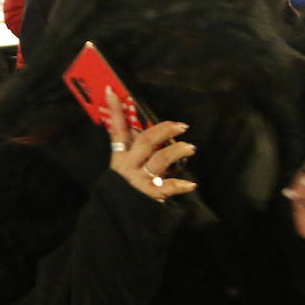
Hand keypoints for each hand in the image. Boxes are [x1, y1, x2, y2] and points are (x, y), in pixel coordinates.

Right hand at [102, 87, 196, 202]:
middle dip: (164, 130)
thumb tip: (136, 122)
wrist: (117, 213)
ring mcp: (139, 179)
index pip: (117, 129)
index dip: (115, 110)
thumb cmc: (126, 183)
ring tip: (190, 148)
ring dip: (177, 152)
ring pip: (159, 160)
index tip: (113, 90)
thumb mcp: (122, 163)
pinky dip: (180, 185)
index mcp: (120, 155)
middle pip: (145, 142)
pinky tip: (191, 184)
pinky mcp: (150, 194)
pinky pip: (167, 188)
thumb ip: (131, 145)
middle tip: (181, 126)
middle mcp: (129, 165)